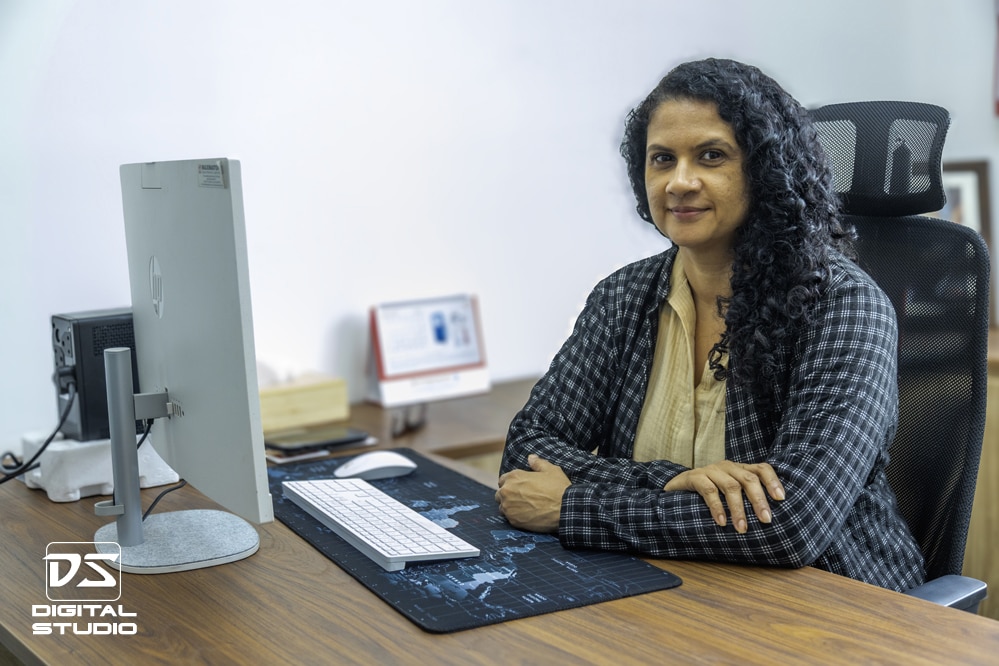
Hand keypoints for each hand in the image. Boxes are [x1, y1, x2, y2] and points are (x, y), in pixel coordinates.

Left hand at [495, 454, 569, 532]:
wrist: (565, 509)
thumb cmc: (558, 488)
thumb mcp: (551, 470)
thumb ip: (537, 463)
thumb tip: (530, 457)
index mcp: (514, 477)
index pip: (503, 480)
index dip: (511, 483)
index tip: (519, 487)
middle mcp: (507, 491)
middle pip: (500, 493)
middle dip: (508, 495)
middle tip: (522, 498)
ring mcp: (509, 507)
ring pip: (503, 507)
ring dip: (510, 506)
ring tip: (524, 508)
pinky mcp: (513, 521)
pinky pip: (509, 518)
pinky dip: (515, 517)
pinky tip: (526, 516)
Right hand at [663, 460, 784, 532]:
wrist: (674, 488)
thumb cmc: (707, 494)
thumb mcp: (728, 494)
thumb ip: (745, 500)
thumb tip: (769, 521)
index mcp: (739, 469)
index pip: (761, 469)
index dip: (773, 481)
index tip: (781, 499)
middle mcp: (727, 467)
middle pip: (748, 479)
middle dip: (759, 500)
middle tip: (766, 520)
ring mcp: (710, 470)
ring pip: (731, 486)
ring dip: (738, 509)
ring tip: (742, 528)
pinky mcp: (694, 477)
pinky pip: (708, 490)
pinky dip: (717, 507)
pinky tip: (721, 522)